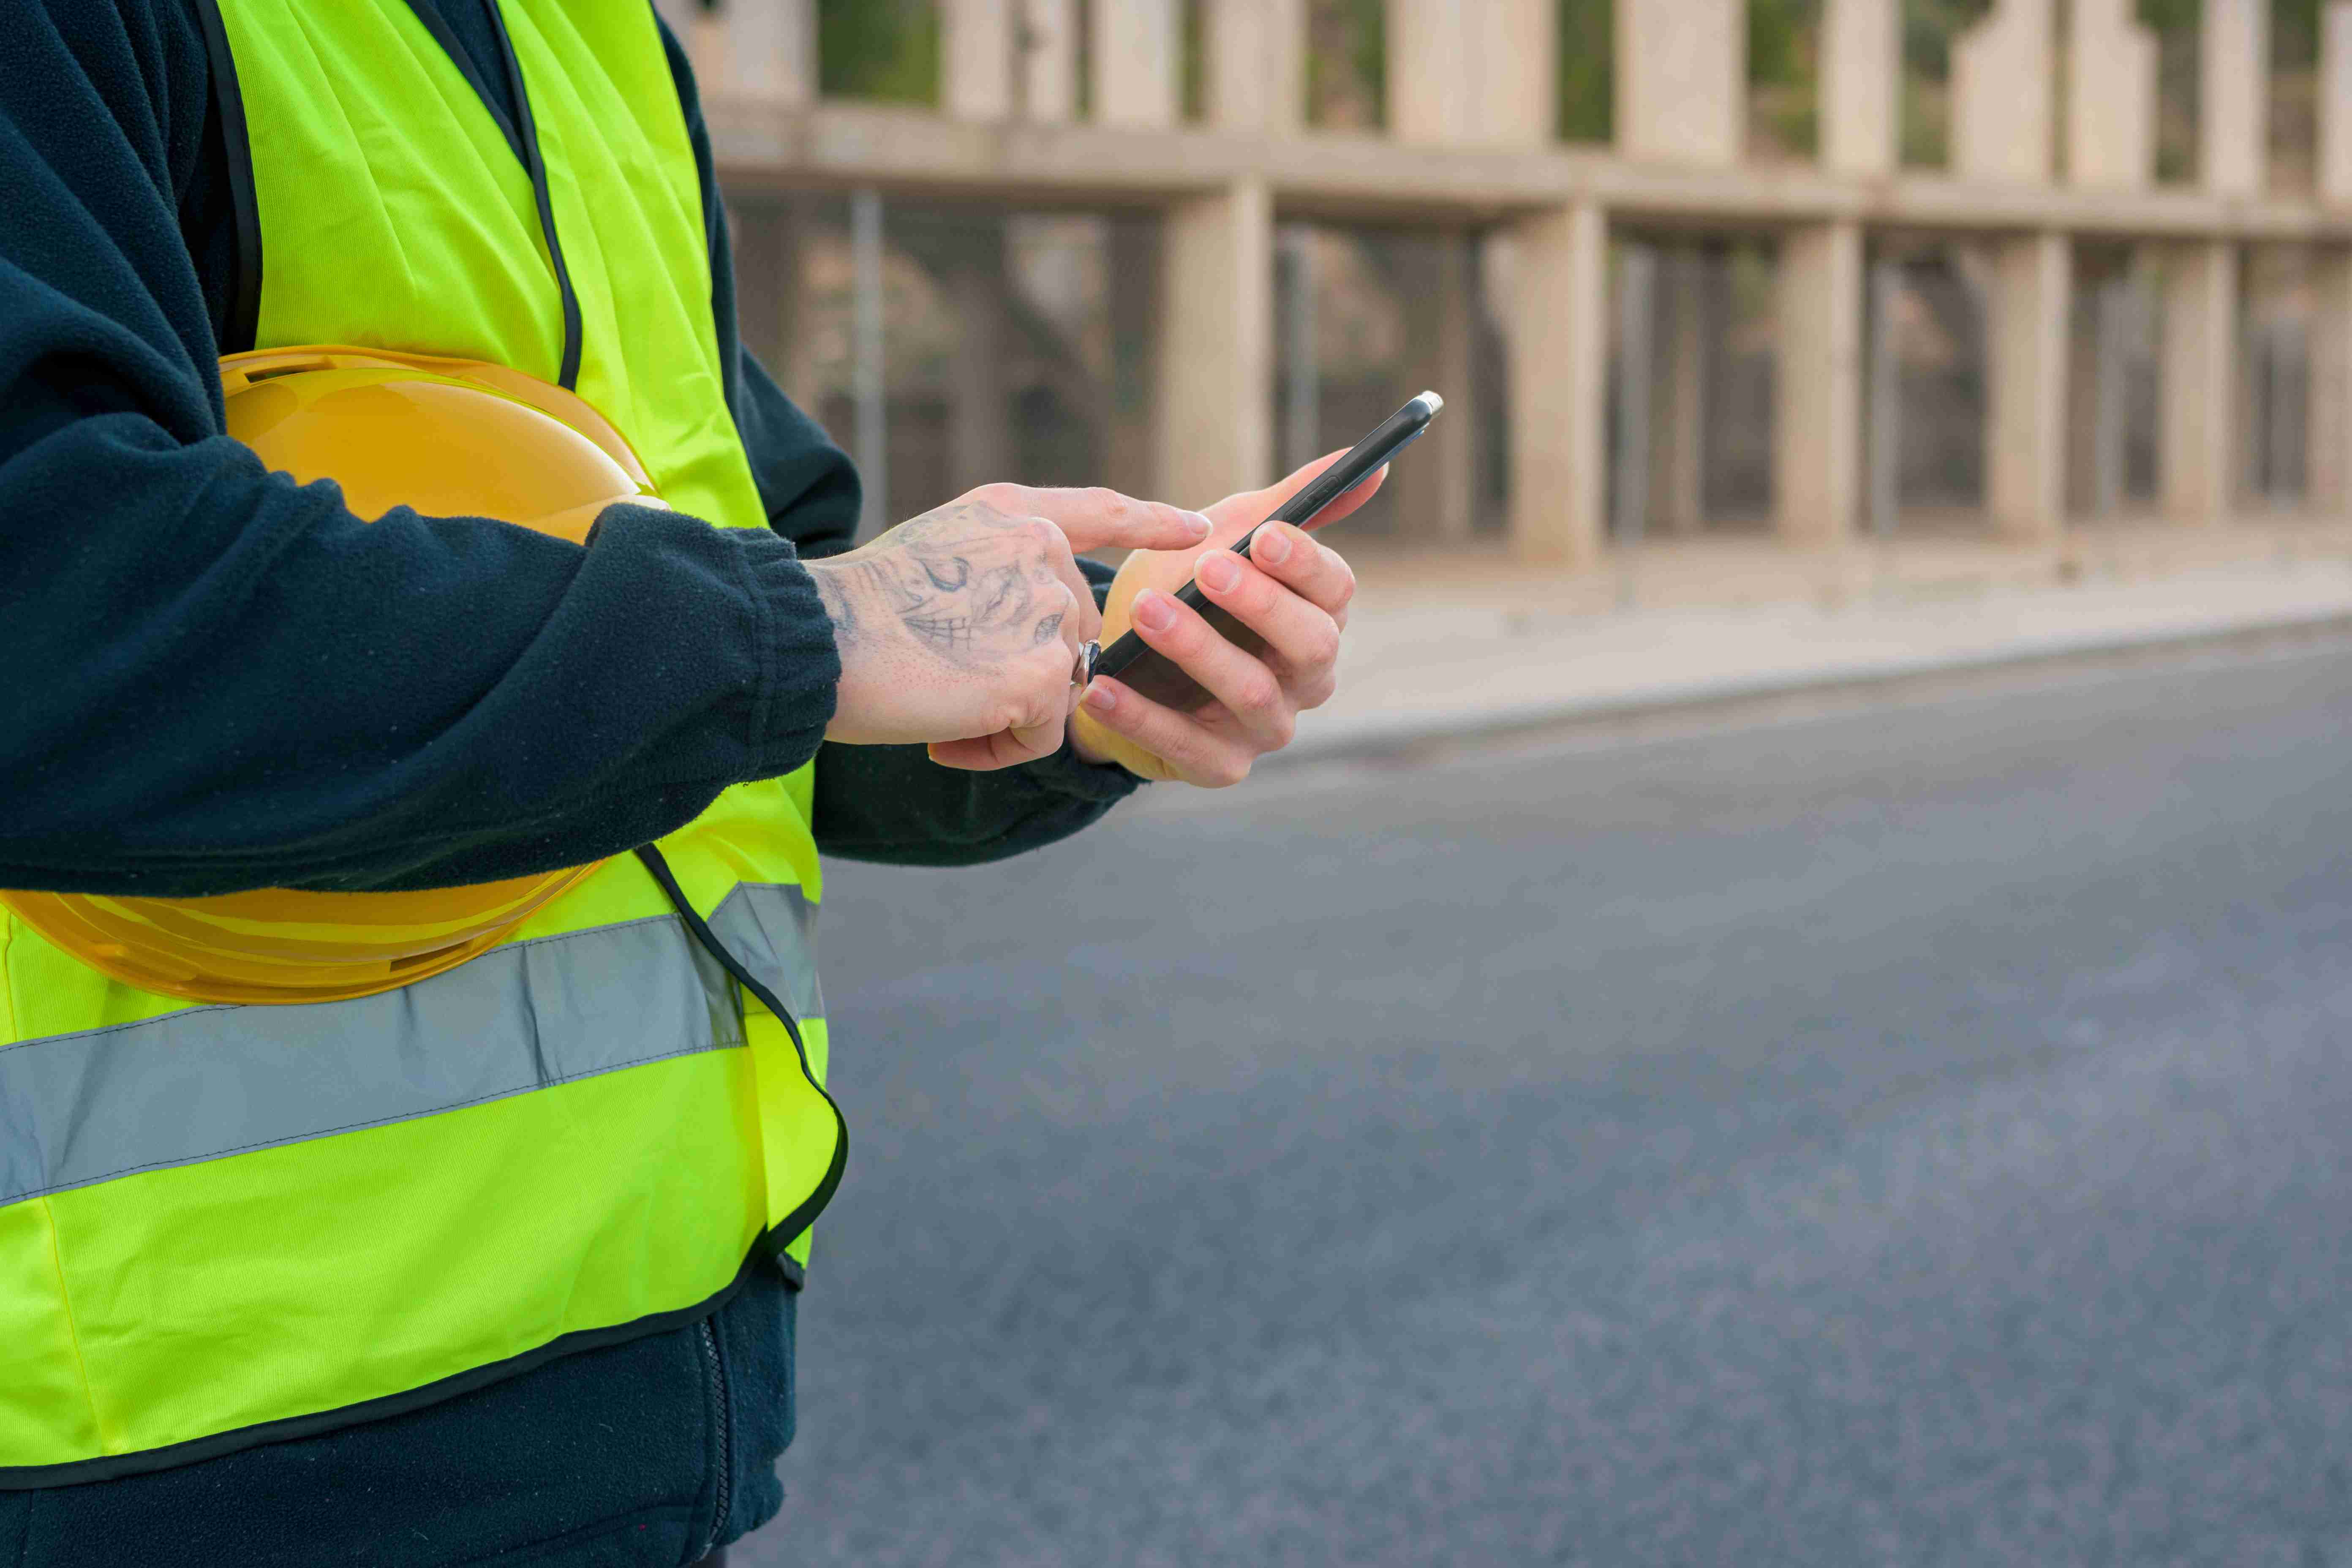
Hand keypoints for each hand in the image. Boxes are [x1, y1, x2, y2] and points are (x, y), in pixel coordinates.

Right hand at [814, 485, 1209, 769]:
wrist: (820, 638)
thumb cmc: (856, 610)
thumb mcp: (937, 555)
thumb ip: (999, 571)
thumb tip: (1047, 639)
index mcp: (1013, 515)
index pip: (1100, 512)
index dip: (1151, 522)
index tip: (1197, 532)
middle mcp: (1041, 552)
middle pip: (1069, 639)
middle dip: (1019, 681)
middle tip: (944, 690)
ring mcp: (1047, 611)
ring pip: (1057, 692)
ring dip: (1002, 722)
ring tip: (936, 713)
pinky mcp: (1042, 673)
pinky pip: (1042, 736)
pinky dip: (995, 751)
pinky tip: (944, 735)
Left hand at [1071, 451, 1375, 785]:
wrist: (1129, 658)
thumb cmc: (1191, 590)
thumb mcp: (1232, 535)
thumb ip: (1291, 503)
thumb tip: (1373, 465)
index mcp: (1318, 617)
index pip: (1336, 590)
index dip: (1306, 564)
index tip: (1266, 536)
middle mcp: (1306, 677)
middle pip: (1310, 644)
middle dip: (1260, 604)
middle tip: (1206, 567)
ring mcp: (1266, 726)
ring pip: (1250, 691)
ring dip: (1196, 649)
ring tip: (1143, 611)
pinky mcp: (1222, 765)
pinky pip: (1186, 745)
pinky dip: (1141, 716)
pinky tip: (1101, 686)